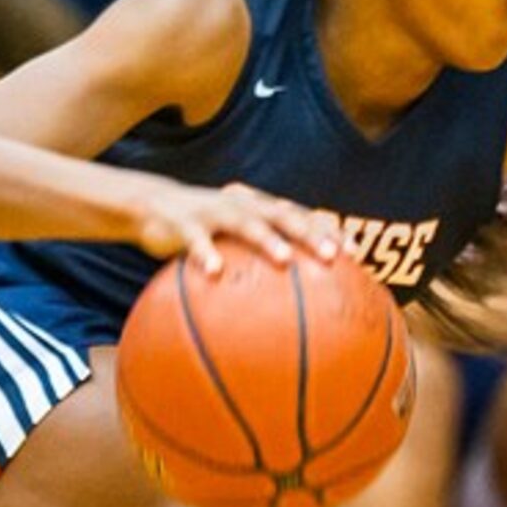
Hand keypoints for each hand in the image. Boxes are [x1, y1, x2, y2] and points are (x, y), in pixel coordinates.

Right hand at [131, 178, 342, 274]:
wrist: (152, 205)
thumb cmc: (205, 230)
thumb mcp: (233, 240)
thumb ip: (260, 260)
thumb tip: (296, 302)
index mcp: (260, 207)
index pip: (302, 215)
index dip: (328, 230)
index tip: (355, 253)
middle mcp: (244, 204)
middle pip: (283, 215)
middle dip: (310, 233)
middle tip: (332, 257)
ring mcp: (214, 210)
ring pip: (246, 222)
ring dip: (268, 239)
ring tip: (285, 259)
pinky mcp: (184, 222)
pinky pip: (197, 239)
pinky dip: (206, 254)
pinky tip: (214, 273)